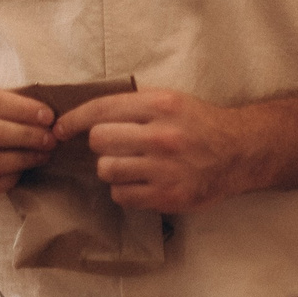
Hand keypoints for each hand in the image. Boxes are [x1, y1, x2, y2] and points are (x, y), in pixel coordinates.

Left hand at [55, 88, 256, 214]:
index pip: (101, 109)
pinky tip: (142, 182)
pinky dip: (125, 190)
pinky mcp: (168, 196)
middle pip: (99, 141)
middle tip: (117, 146)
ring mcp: (165, 168)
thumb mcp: (170, 100)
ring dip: (112, 168)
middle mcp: (161, 136)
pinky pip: (122, 195)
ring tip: (131, 165)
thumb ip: (132, 106)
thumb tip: (84, 116)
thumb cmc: (198, 124)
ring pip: (107, 170)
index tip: (59, 129)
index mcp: (159, 105)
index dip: (73, 119)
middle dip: (102, 144)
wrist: (239, 152)